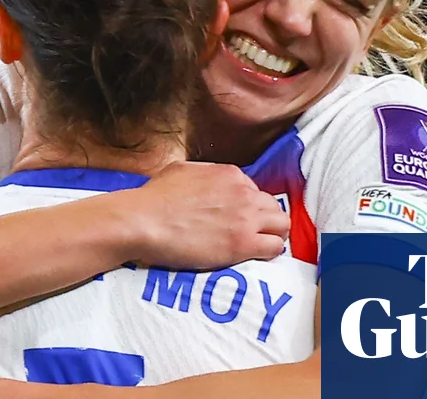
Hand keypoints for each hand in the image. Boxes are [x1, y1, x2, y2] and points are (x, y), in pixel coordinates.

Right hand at [123, 161, 288, 268]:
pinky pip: (275, 247)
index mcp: (230, 174)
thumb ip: (205, 174)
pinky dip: (269, 252)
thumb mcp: (182, 170)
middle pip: (273, 206)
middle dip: (265, 219)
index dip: (247, 206)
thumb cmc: (154, 198)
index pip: (254, 190)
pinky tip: (256, 255)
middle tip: (251, 232)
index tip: (238, 217)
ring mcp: (246, 218)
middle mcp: (243, 193)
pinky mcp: (243, 244)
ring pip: (282, 225)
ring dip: (273, 234)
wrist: (144, 220)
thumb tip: (208, 182)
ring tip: (258, 244)